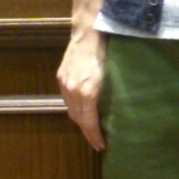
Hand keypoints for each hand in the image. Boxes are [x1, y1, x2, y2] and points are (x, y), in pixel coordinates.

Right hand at [57, 27, 106, 150]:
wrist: (87, 32)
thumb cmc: (106, 51)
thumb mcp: (112, 75)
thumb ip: (110, 94)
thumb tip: (117, 111)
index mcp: (87, 91)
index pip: (89, 122)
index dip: (95, 136)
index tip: (102, 146)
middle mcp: (72, 90)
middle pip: (78, 119)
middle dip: (87, 133)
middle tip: (97, 142)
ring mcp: (65, 83)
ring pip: (71, 110)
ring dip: (80, 121)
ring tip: (90, 129)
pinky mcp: (61, 77)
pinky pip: (67, 100)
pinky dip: (75, 108)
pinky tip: (83, 110)